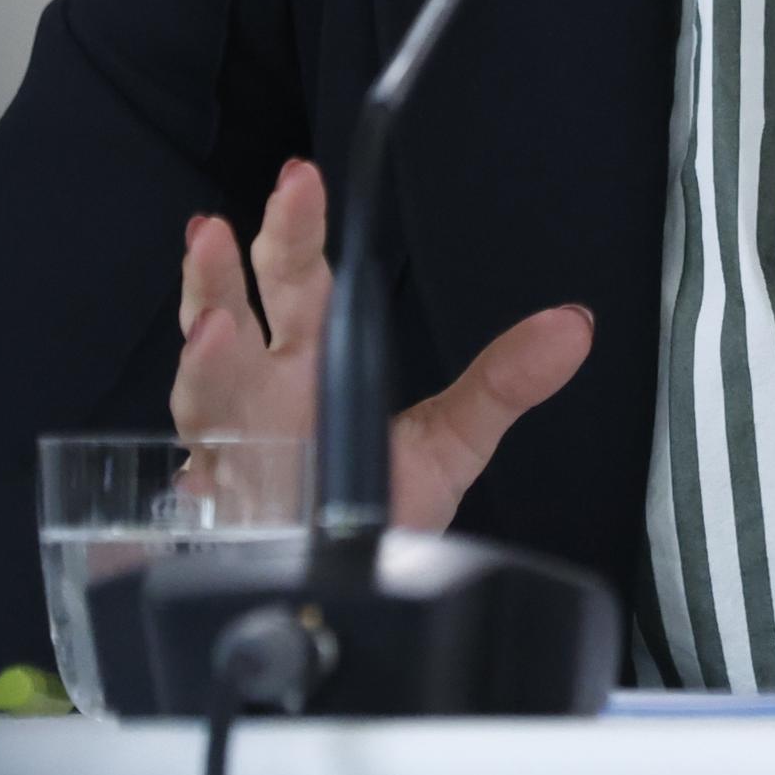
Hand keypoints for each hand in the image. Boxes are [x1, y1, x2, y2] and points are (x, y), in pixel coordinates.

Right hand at [170, 155, 593, 530]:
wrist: (350, 593)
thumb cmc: (379, 505)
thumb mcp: (451, 440)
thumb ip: (504, 381)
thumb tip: (574, 327)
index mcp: (310, 361)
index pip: (299, 279)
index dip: (294, 230)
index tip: (299, 181)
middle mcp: (261, 394)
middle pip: (231, 314)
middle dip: (222, 271)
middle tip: (222, 230)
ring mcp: (232, 451)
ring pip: (202, 390)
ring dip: (202, 360)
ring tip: (213, 327)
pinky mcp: (222, 518)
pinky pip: (200, 487)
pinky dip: (199, 471)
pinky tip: (201, 462)